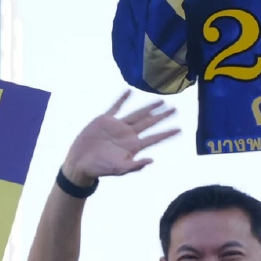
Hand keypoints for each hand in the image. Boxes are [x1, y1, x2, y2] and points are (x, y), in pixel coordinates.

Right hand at [62, 92, 179, 185]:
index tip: (180, 129)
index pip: (154, 138)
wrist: (81, 162)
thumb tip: (152, 160)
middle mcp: (128, 134)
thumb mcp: (119, 169)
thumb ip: (135, 165)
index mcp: (133, 146)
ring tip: (160, 101)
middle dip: (162, 116)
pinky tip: (129, 92)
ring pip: (137, 113)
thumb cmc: (100, 168)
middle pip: (149, 123)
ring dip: (148, 107)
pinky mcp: (105, 120)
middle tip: (175, 109)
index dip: (167, 133)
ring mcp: (117, 126)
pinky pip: (116, 107)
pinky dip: (122, 100)